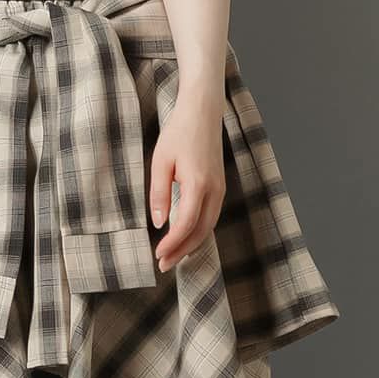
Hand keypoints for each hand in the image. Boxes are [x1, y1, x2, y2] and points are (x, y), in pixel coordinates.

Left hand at [147, 88, 226, 272]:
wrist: (203, 112)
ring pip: (208, 226)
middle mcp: (214, 189)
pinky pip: (211, 216)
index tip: (157, 255)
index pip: (186, 224)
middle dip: (182, 251)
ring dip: (191, 245)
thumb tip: (158, 222)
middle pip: (200, 231)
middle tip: (163, 265)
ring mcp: (220, 188)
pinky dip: (199, 232)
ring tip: (173, 258)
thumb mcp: (160, 161)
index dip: (172, 244)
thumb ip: (159, 193)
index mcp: (198, 183)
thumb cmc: (179, 133)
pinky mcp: (220, 186)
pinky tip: (186, 239)